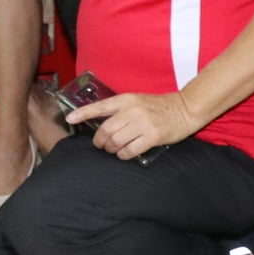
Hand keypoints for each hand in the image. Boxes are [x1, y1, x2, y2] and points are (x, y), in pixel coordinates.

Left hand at [65, 91, 196, 160]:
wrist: (184, 109)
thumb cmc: (159, 106)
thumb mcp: (137, 100)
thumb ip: (120, 109)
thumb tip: (101, 123)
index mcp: (126, 100)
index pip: (99, 106)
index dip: (82, 113)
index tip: (69, 118)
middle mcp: (132, 111)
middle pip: (105, 129)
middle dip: (99, 140)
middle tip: (99, 145)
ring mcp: (142, 124)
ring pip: (116, 141)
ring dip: (111, 149)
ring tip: (112, 150)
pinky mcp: (152, 136)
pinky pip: (130, 150)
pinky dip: (123, 155)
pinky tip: (123, 154)